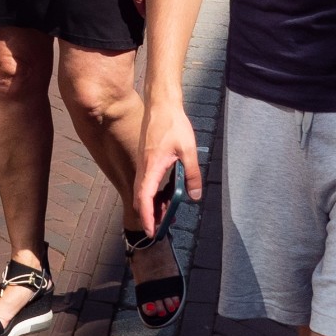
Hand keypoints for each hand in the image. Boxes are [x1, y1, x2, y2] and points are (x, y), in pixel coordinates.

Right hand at [134, 99, 203, 230]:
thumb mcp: (188, 150)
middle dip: (150, 216)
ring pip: (143, 192)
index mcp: (152, 166)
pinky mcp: (146, 161)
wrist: (162, 105)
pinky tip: (165, 197)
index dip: (148, 216)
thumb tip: (195, 195)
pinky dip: (153, 195)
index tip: (152, 231)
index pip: (145, 198)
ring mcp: (143, 164)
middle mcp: (144, 168)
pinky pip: (146, 183)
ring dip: (152, 206)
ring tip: (166, 216)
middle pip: (141, 199)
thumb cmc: (173, 124)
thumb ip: (192, 174)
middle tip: (161, 230)